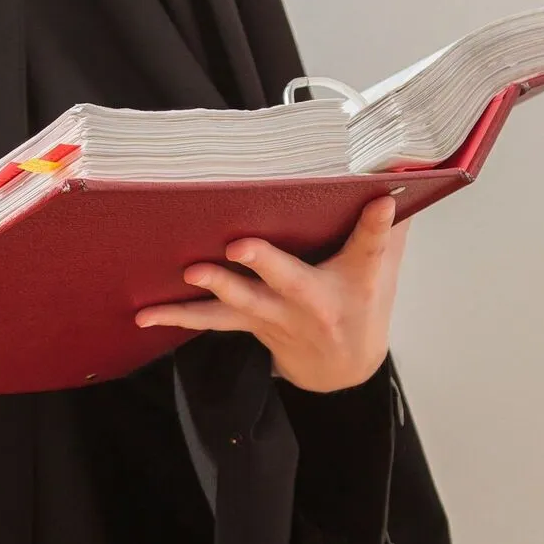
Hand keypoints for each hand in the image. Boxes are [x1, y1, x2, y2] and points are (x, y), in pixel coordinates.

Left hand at [135, 197, 407, 392]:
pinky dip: (178, 316)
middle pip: (288, 279)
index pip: (369, 248)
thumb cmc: (362, 306)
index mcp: (352, 281)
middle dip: (264, 263)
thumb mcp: (383, 266)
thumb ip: (385, 224)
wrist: (342, 369)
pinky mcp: (248, 324)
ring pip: (241, 303)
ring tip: (190, 274)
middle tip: (241, 247)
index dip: (375, 224)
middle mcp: (310, 303)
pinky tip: (145, 314)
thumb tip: (398, 174)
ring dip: (213, 289)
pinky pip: (211, 320)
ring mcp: (276, 317)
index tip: (381, 200)